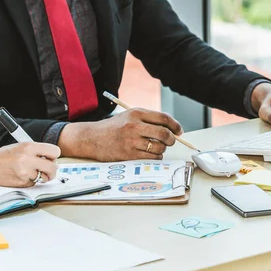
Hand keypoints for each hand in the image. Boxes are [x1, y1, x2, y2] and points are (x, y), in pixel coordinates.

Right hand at [0, 143, 60, 187]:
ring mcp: (25, 172)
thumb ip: (37, 151)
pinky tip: (21, 176)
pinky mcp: (22, 182)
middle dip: (52, 171)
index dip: (54, 156)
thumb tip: (52, 158)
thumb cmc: (4, 156)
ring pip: (43, 177)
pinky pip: (33, 183)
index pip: (54, 151)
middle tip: (47, 170)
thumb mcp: (21, 146)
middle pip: (53, 167)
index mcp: (29, 146)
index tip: (51, 158)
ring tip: (28, 171)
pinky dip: (30, 181)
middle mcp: (28, 158)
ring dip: (39, 176)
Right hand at [58, 108, 182, 160]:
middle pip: (164, 133)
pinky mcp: (128, 154)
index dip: (175, 125)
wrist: (91, 137)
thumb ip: (147, 120)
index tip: (178, 130)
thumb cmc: (112, 127)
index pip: (163, 117)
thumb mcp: (128, 116)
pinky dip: (155, 157)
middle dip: (171, 139)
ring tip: (156, 148)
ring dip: (162, 149)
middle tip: (170, 141)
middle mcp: (134, 125)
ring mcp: (131, 140)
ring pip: (159, 147)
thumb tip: (170, 128)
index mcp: (136, 113)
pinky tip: (150, 154)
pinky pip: (151, 157)